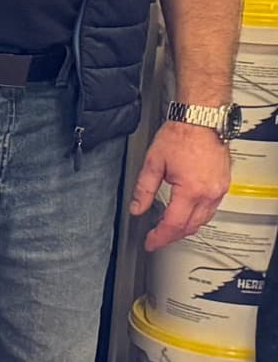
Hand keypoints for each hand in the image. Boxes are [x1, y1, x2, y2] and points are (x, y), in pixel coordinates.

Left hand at [130, 120, 230, 250]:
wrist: (201, 119)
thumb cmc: (181, 134)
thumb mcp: (153, 163)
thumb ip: (144, 190)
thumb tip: (137, 207)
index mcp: (190, 190)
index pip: (173, 224)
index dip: (159, 237)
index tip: (150, 242)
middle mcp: (208, 192)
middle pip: (190, 226)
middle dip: (172, 236)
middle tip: (157, 238)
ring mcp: (219, 189)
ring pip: (203, 220)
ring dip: (186, 228)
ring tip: (170, 229)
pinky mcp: (224, 184)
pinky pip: (212, 209)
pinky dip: (198, 216)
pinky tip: (188, 214)